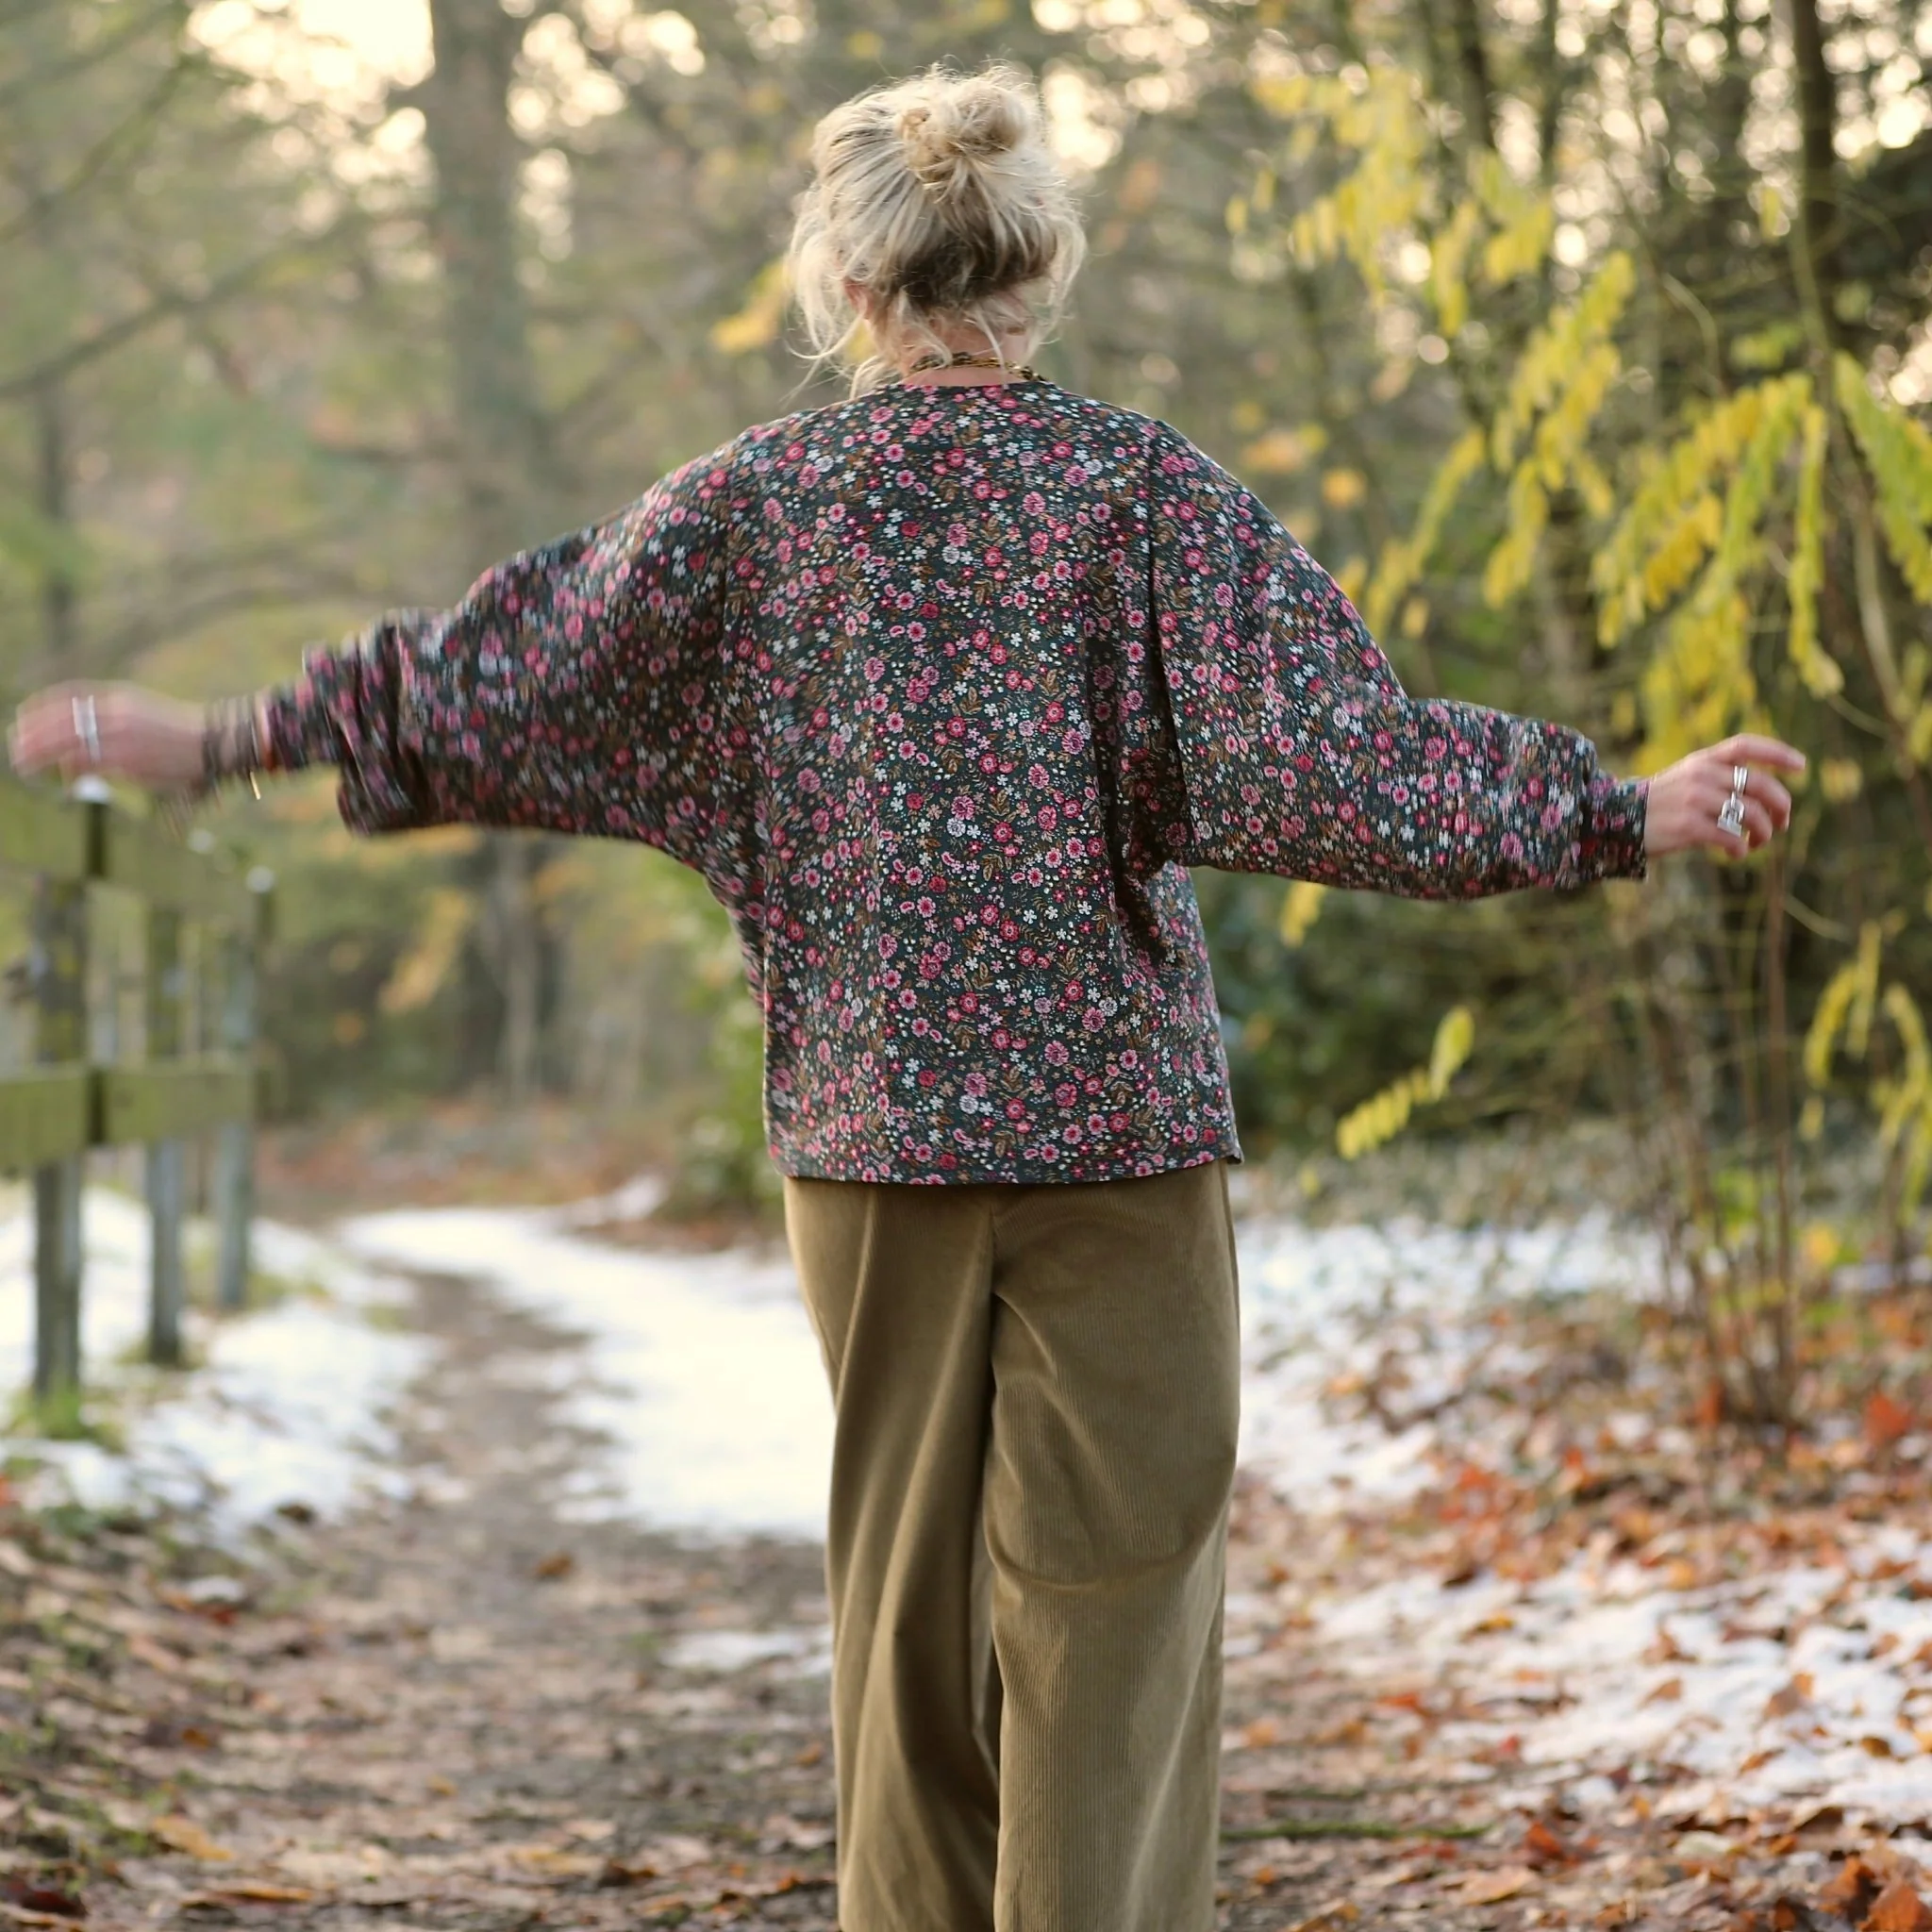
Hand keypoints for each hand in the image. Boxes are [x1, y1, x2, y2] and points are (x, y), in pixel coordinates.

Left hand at [9, 683, 205, 792]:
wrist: (214, 741)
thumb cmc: (185, 733)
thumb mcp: (146, 712)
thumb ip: (115, 718)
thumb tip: (93, 733)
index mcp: (119, 696)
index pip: (68, 694)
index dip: (40, 704)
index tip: (22, 714)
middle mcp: (113, 711)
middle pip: (59, 718)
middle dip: (31, 732)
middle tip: (14, 743)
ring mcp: (118, 734)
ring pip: (64, 741)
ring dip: (39, 753)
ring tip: (21, 763)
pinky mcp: (124, 758)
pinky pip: (84, 763)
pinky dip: (67, 770)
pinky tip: (59, 778)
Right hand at [1643, 733, 1805, 858]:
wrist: (1614, 822)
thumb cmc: (1659, 805)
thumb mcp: (1686, 778)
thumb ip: (1719, 778)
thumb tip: (1764, 795)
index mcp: (1702, 760)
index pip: (1746, 746)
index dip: (1778, 753)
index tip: (1802, 767)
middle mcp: (1701, 775)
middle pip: (1759, 784)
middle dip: (1781, 805)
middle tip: (1782, 822)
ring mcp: (1694, 800)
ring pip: (1751, 813)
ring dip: (1764, 832)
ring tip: (1757, 843)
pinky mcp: (1688, 827)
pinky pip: (1731, 838)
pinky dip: (1740, 849)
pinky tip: (1736, 855)